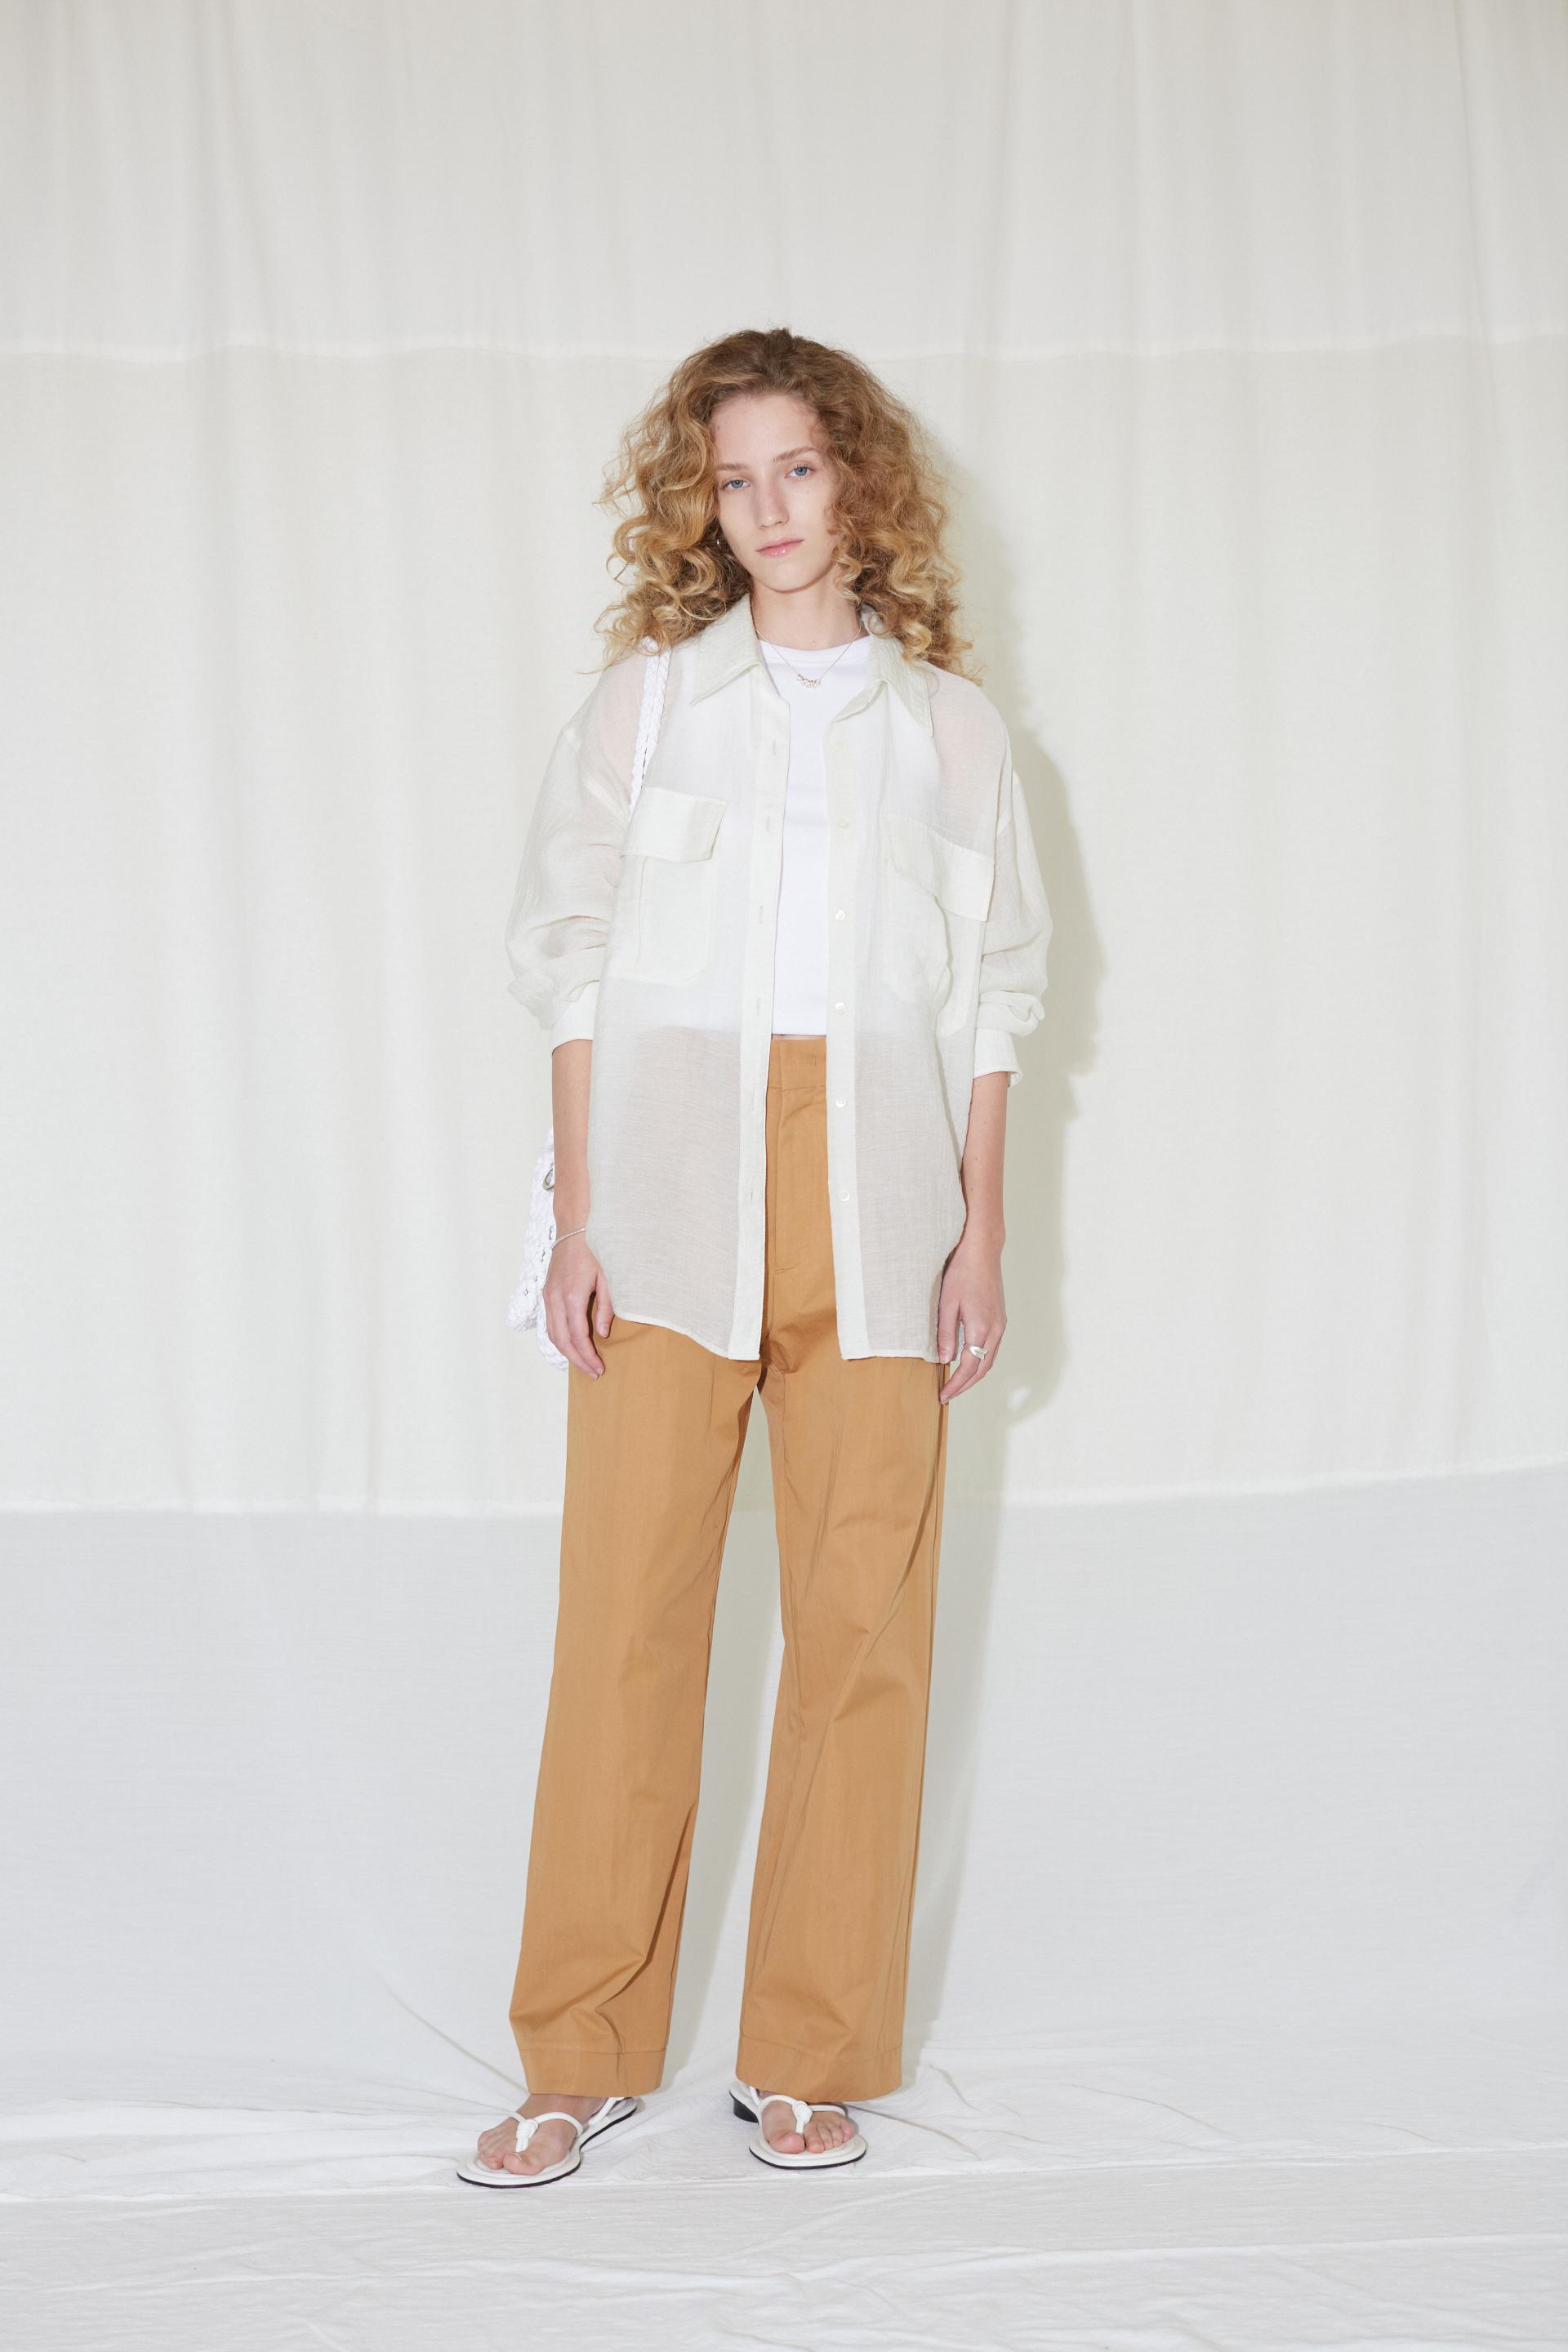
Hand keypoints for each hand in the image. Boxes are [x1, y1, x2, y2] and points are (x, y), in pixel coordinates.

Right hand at [544, 1231, 613, 1376]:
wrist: (576, 1225)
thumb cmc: (598, 1247)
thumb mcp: (610, 1276)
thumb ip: (607, 1306)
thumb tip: (601, 1334)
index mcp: (571, 1295)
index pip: (577, 1337)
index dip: (588, 1356)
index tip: (600, 1369)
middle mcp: (555, 1298)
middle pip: (561, 1340)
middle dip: (577, 1360)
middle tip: (594, 1373)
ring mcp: (548, 1295)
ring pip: (552, 1333)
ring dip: (567, 1352)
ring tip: (584, 1364)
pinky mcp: (547, 1292)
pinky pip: (551, 1323)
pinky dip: (560, 1338)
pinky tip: (573, 1345)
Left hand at [936, 1229, 1004, 1402]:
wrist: (982, 1251)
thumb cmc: (963, 1272)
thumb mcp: (947, 1303)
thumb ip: (946, 1333)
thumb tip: (945, 1360)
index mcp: (981, 1328)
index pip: (968, 1367)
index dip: (955, 1384)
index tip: (943, 1395)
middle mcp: (995, 1330)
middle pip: (982, 1369)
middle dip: (965, 1385)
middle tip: (948, 1394)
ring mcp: (1000, 1325)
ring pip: (989, 1361)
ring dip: (974, 1376)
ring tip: (956, 1383)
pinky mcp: (1000, 1319)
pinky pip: (992, 1349)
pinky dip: (980, 1362)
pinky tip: (968, 1363)